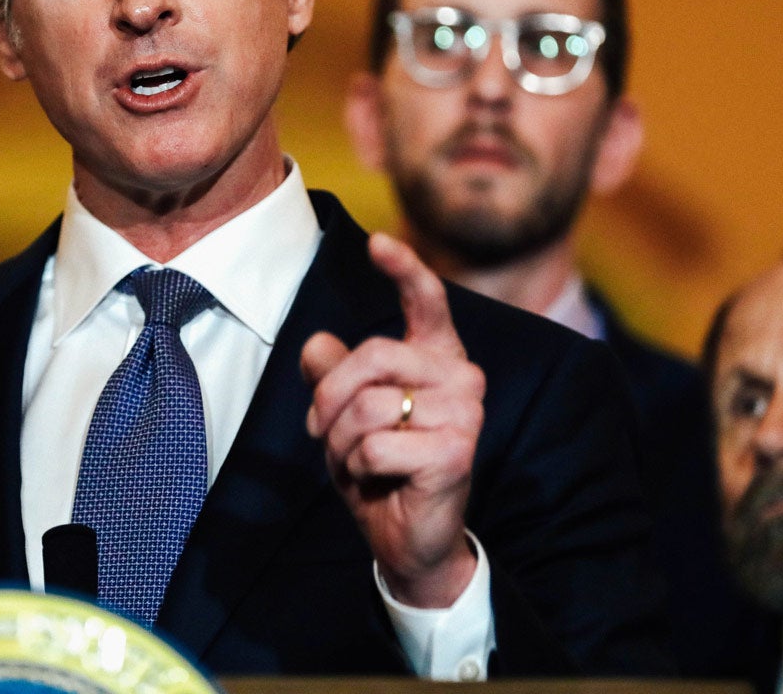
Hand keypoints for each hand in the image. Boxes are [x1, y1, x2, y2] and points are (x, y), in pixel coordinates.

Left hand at [301, 232, 485, 607]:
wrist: (407, 538)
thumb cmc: (380, 467)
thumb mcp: (345, 415)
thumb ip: (333, 375)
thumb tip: (316, 344)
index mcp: (437, 357)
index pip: (427, 302)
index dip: (405, 270)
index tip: (378, 243)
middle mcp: (462, 376)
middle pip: (373, 355)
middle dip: (330, 397)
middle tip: (324, 433)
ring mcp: (466, 412)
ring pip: (369, 405)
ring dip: (342, 441)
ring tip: (358, 463)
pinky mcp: (457, 451)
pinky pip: (375, 445)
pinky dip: (358, 468)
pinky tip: (379, 481)